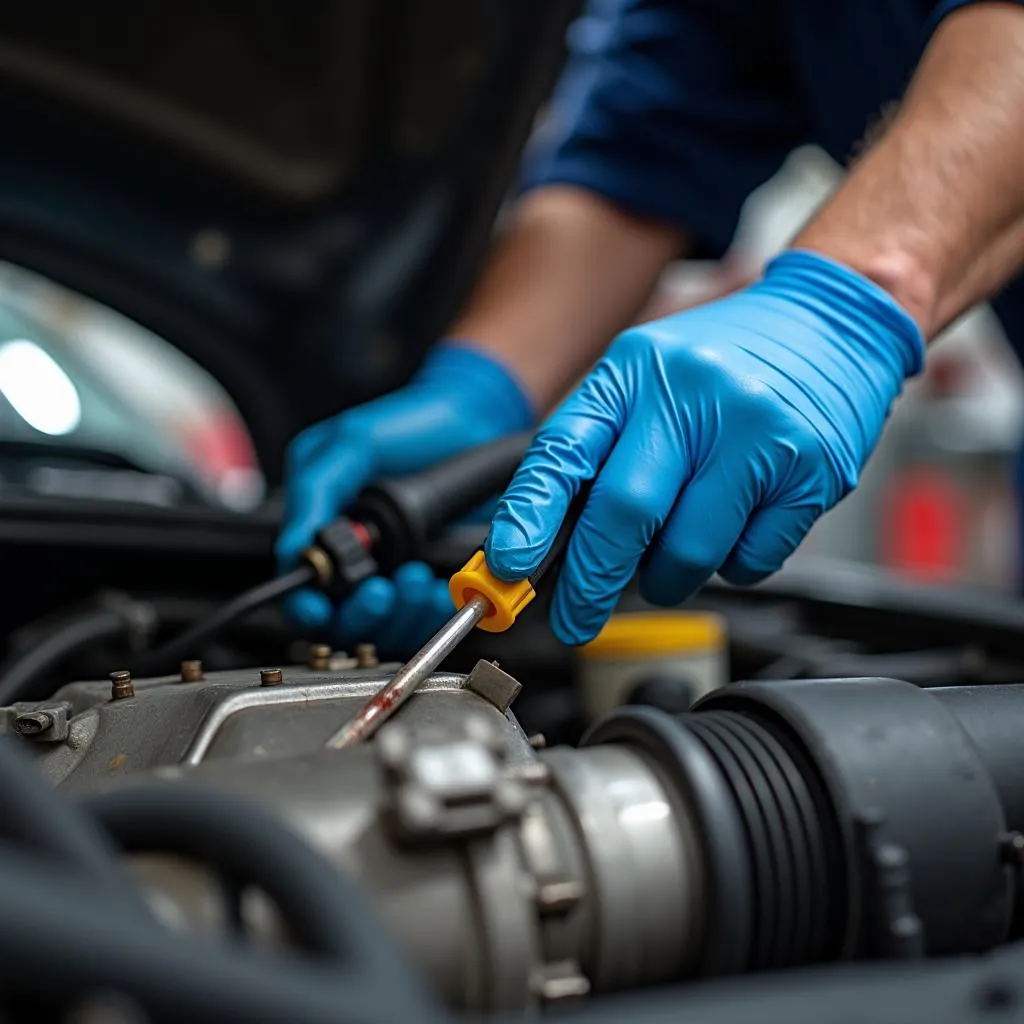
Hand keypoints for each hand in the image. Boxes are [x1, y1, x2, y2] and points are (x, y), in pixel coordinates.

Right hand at [277, 344, 532, 652]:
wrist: (474, 413)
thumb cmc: (407, 421)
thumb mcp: (350, 444)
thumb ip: (316, 490)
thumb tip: (292, 546)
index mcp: (326, 524)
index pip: (302, 587)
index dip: (307, 606)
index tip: (320, 609)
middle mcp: (361, 553)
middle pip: (345, 617)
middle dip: (362, 612)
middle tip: (381, 591)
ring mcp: (399, 566)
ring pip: (388, 623)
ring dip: (402, 612)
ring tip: (417, 578)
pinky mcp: (438, 572)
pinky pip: (431, 613)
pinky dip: (436, 608)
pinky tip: (441, 586)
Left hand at [485, 250, 923, 644]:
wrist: (831, 324)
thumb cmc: (726, 361)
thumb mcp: (646, 378)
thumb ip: (600, 450)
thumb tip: (547, 543)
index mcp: (635, 372)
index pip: (564, 451)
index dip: (528, 517)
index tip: (507, 568)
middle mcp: (693, 395)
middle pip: (624, 515)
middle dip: (590, 583)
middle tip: (575, 618)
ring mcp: (755, 433)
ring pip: (687, 553)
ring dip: (666, 579)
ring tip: (673, 555)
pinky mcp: (809, 472)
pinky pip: (749, 561)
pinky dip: (730, 565)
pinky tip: (737, 526)